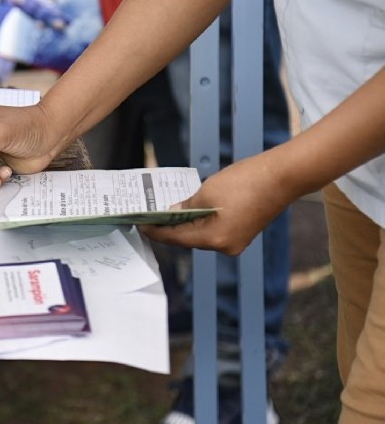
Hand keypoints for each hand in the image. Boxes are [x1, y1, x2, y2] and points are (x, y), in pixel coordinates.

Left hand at [140, 152, 293, 255]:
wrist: (282, 176)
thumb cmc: (246, 182)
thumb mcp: (207, 191)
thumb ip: (187, 206)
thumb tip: (174, 212)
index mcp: (215, 239)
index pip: (176, 239)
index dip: (157, 231)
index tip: (141, 225)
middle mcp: (226, 246)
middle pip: (189, 239)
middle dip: (170, 228)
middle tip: (150, 217)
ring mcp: (236, 241)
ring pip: (202, 234)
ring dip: (185, 223)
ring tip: (166, 212)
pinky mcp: (243, 232)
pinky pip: (214, 229)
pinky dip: (201, 221)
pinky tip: (190, 209)